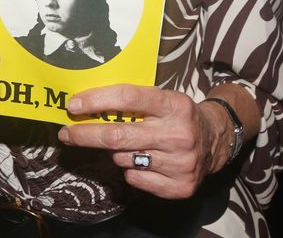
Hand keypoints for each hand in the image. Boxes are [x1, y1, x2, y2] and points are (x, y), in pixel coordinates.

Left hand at [57, 85, 232, 198]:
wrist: (216, 140)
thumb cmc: (176, 116)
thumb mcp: (161, 98)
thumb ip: (130, 100)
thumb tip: (84, 105)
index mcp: (174, 105)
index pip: (128, 97)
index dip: (96, 101)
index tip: (73, 105)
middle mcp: (178, 134)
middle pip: (118, 135)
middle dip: (85, 134)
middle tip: (66, 133)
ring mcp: (181, 162)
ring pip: (123, 158)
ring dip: (113, 152)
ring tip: (123, 145)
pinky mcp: (180, 186)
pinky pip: (135, 179)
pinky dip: (129, 170)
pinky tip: (141, 161)